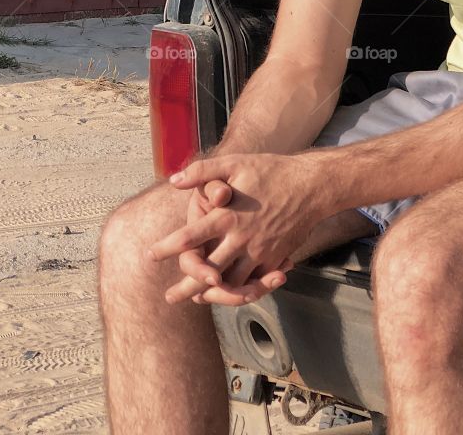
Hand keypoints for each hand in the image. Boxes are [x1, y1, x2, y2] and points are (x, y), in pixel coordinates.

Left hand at [151, 152, 321, 304]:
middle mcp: (241, 238)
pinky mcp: (274, 259)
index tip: (150, 255)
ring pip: (231, 282)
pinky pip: (253, 281)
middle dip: (186, 286)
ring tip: (196, 299)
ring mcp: (259, 252)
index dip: (168, 247)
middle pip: (208, 270)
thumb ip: (203, 172)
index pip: (190, 236)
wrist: (311, 186)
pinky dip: (238, 290)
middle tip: (169, 298)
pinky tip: (227, 292)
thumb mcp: (236, 163)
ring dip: (212, 294)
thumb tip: (173, 180)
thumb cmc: (271, 171)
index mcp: (228, 215)